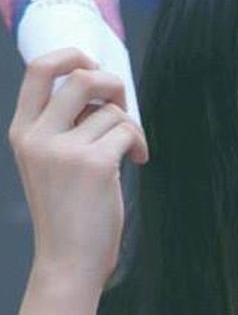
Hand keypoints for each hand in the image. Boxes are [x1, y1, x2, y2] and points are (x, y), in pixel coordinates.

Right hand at [9, 48, 147, 288]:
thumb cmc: (69, 209)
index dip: (72, 55)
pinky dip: (138, 143)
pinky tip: (137, 161)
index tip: (93, 65)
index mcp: (22, 131)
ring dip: (129, 127)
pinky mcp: (93, 164)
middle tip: (121, 108)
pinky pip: (127, 131)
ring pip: (112, 111)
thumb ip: (64, 124)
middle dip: (113, 84)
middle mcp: (37, 135)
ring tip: (128, 150)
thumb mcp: (51, 161)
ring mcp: (63, 149)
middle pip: (82, 77)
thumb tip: (101, 85)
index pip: (38, 69)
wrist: (68, 259)